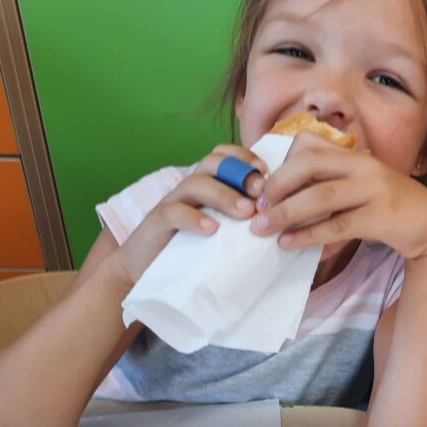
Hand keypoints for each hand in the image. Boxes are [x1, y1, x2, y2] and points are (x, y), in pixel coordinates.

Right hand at [109, 145, 267, 287]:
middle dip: (239, 173)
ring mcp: (171, 203)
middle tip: (261, 193)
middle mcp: (188, 189)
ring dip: (223, 195)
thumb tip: (280, 217)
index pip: (223, 155)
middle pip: (211, 163)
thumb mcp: (222, 229)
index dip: (244, 157)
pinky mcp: (156, 223)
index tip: (267, 171)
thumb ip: (242, 218)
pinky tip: (212, 229)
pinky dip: (194, 218)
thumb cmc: (192, 248)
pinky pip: (173, 212)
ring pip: (194, 184)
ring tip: (245, 212)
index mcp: (205, 185)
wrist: (146, 270)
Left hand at [250, 132, 426, 260]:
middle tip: (257, 205)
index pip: (309, 144)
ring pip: (321, 196)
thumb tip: (281, 197)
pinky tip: (288, 242)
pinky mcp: (380, 217)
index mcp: (353, 155)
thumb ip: (328, 182)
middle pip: (310, 164)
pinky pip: (337, 226)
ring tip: (262, 227)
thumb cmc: (385, 205)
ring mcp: (373, 190)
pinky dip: (308, 235)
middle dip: (278, 184)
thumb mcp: (358, 183)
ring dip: (287, 212)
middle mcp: (363, 166)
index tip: (263, 186)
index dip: (281, 162)